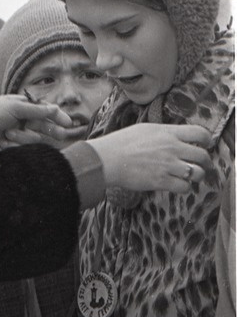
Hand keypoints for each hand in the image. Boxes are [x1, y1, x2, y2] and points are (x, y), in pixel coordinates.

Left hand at [0, 95, 72, 154]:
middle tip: (60, 135)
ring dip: (24, 137)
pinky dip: (15, 145)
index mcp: (20, 106)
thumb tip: (54, 109)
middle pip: (43, 125)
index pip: (44, 110)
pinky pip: (24, 148)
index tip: (67, 122)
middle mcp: (20, 120)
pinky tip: (2, 143)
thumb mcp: (13, 108)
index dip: (56, 116)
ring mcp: (17, 134)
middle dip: (50, 129)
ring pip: (34, 138)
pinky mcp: (12, 148)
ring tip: (8, 135)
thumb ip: (35, 109)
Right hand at [88, 123, 212, 192]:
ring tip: (190, 176)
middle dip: (206, 162)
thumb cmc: (122, 142)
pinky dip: (184, 187)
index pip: (200, 133)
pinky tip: (177, 185)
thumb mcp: (145, 129)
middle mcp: (172, 148)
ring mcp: (168, 165)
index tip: (206, 144)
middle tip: (203, 165)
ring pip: (197, 173)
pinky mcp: (162, 181)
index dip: (207, 140)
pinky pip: (185, 187)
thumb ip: (164, 133)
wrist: (109, 159)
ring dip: (196, 176)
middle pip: (203, 156)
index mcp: (168, 132)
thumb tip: (176, 137)